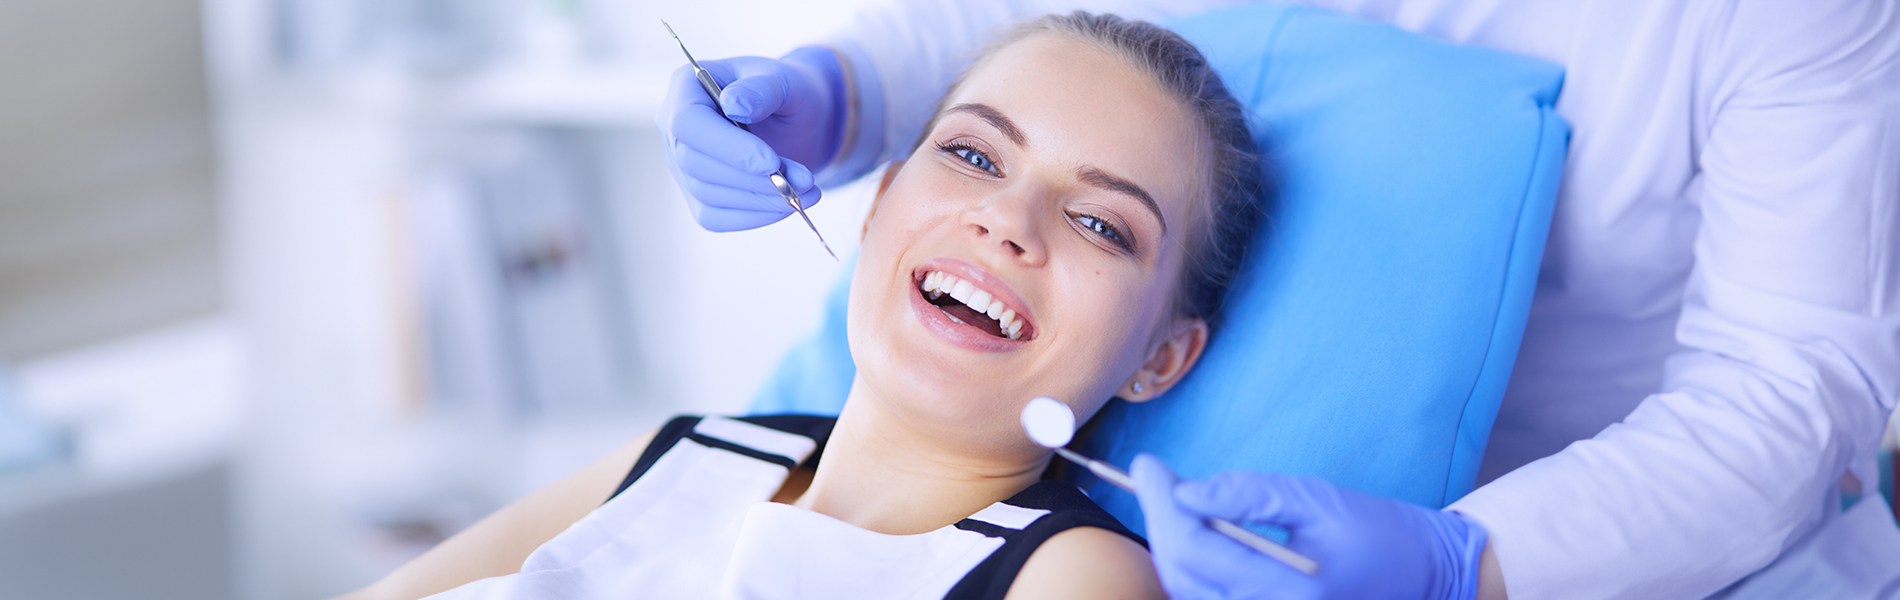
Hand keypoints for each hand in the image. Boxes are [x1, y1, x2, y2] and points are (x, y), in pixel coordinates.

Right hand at [656, 47, 844, 231]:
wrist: (798, 118)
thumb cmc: (788, 91)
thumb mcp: (785, 79)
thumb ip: (762, 88)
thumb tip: (735, 104)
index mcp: (688, 87)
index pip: (688, 122)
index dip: (727, 147)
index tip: (771, 162)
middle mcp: (675, 127)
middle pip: (695, 164)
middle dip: (751, 178)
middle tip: (803, 180)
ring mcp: (682, 164)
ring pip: (706, 194)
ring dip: (759, 200)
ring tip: (806, 190)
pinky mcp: (698, 194)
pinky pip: (715, 217)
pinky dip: (754, 217)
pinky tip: (787, 205)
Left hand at [1132, 454, 1486, 599]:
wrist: (1425, 574)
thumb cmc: (1378, 532)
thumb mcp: (1316, 499)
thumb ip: (1250, 495)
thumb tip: (1186, 491)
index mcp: (1287, 588)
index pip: (1194, 550)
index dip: (1161, 503)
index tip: (1147, 464)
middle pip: (1181, 575)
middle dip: (1159, 520)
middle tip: (1152, 475)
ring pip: (1188, 591)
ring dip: (1171, 543)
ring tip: (1171, 497)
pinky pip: (1208, 598)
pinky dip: (1191, 564)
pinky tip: (1195, 529)